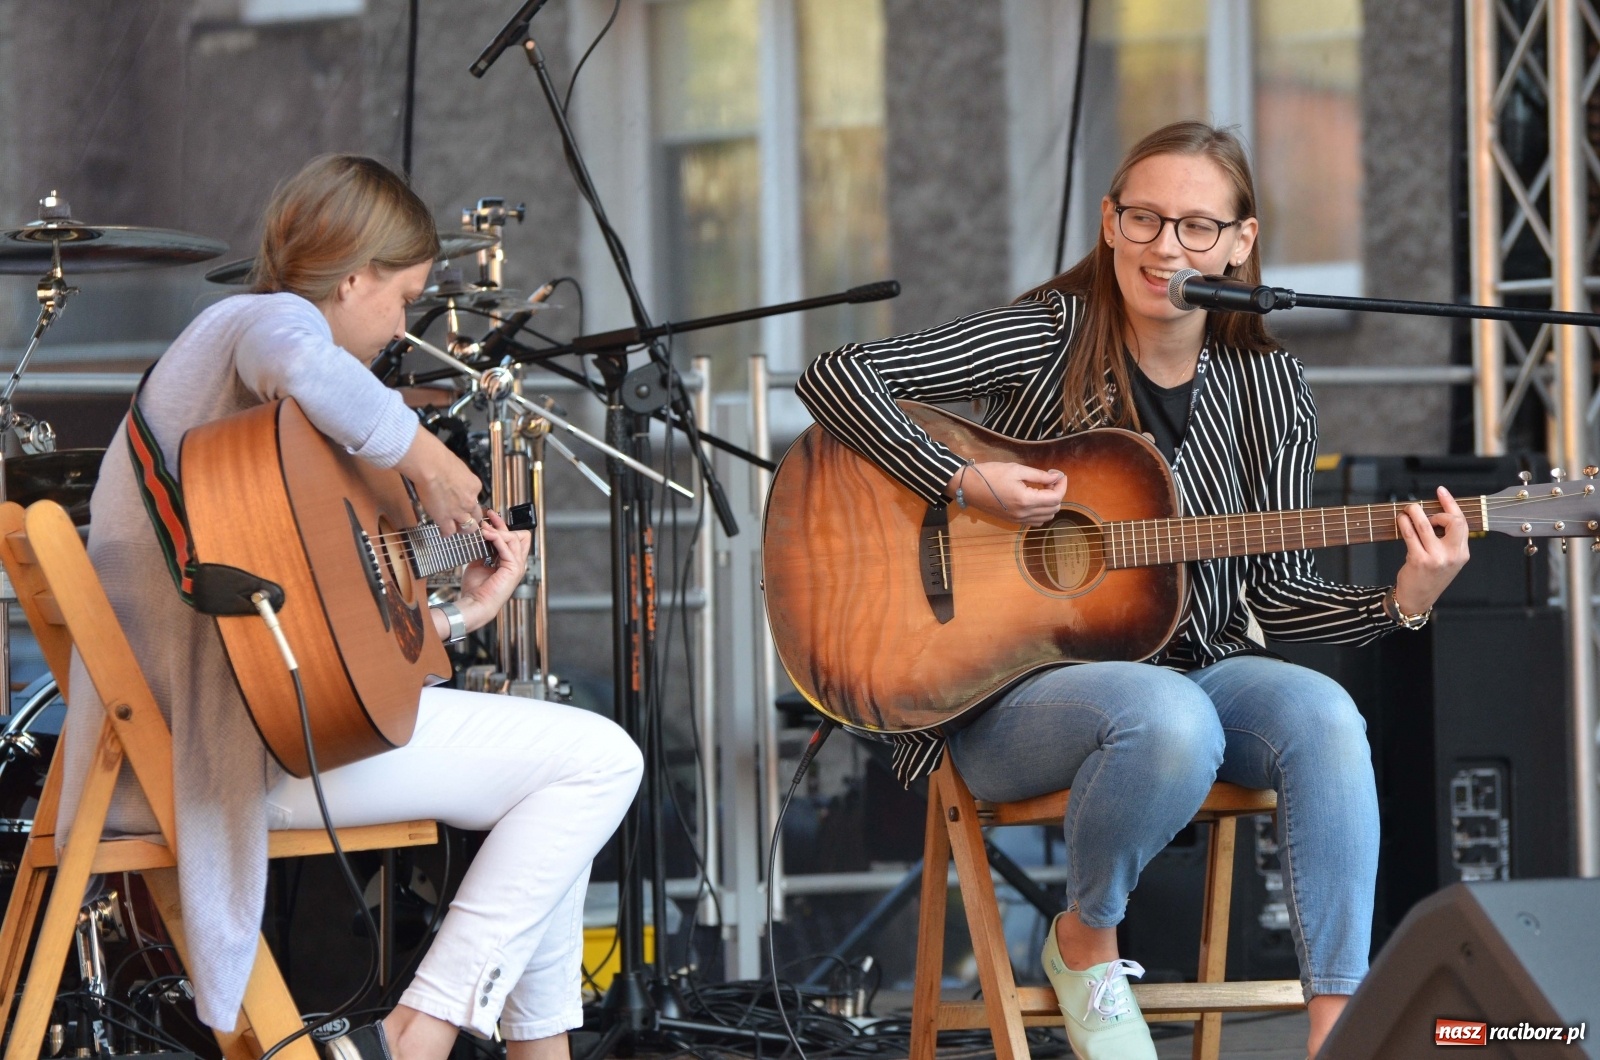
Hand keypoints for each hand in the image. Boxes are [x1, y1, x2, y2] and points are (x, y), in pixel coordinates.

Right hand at [396, 426, 483, 533]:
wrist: (430, 466)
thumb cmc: (440, 459)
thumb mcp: (458, 468)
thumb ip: (459, 478)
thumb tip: (452, 479)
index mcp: (474, 486)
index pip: (475, 498)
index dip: (468, 501)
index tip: (462, 503)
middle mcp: (470, 501)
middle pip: (476, 516)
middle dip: (471, 519)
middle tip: (464, 519)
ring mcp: (459, 511)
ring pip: (468, 528)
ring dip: (462, 529)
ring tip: (456, 528)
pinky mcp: (445, 519)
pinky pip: (449, 531)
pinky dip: (446, 533)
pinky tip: (443, 532)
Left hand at [453, 511, 532, 630]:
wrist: (475, 603)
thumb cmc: (476, 589)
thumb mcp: (478, 563)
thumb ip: (483, 550)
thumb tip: (480, 537)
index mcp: (510, 563)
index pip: (514, 538)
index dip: (503, 526)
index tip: (489, 518)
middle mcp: (517, 563)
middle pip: (521, 535)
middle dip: (504, 525)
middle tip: (488, 519)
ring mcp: (517, 566)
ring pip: (515, 538)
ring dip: (499, 530)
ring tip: (484, 528)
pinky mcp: (513, 569)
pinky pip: (508, 547)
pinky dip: (497, 539)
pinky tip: (487, 535)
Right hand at [946, 461, 1065, 525]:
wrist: (968, 486)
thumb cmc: (991, 474)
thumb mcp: (1016, 470)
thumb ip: (1039, 475)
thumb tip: (1056, 476)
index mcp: (1026, 500)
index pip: (1056, 498)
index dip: (1062, 485)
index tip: (1058, 474)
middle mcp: (1024, 514)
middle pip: (1053, 508)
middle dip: (1057, 492)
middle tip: (1049, 478)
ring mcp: (1018, 520)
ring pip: (1046, 517)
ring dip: (1050, 503)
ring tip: (1043, 488)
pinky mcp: (1013, 521)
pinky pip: (1035, 521)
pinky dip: (1041, 512)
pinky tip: (1034, 499)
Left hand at [1392, 486, 1470, 614]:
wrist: (1417, 599)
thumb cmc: (1429, 576)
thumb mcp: (1447, 560)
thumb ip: (1447, 540)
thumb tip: (1435, 512)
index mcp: (1462, 553)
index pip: (1462, 522)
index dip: (1451, 504)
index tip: (1441, 491)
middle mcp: (1453, 555)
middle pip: (1452, 521)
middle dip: (1437, 510)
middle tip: (1423, 511)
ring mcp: (1436, 558)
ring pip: (1426, 525)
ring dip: (1414, 512)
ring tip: (1406, 510)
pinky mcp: (1419, 560)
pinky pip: (1410, 534)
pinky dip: (1404, 522)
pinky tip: (1400, 520)